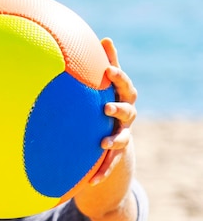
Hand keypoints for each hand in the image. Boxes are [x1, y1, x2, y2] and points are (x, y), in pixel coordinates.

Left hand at [90, 37, 137, 184]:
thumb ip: (106, 63)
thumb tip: (104, 37)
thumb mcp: (108, 82)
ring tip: (102, 143)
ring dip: (114, 141)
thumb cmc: (107, 98)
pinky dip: (102, 171)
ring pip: (122, 139)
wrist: (115, 128)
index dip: (118, 77)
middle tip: (106, 108)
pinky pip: (110, 163)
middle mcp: (127, 117)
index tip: (108, 71)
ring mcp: (123, 135)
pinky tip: (91, 182)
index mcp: (124, 97)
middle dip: (119, 110)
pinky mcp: (115, 153)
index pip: (124, 85)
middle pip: (128, 112)